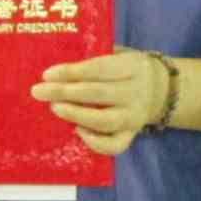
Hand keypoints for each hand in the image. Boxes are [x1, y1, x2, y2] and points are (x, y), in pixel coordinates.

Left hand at [36, 49, 177, 156]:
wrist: (161, 89)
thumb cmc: (126, 69)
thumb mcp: (119, 55)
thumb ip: (95, 59)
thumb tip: (58, 70)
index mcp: (133, 67)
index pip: (99, 68)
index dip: (72, 71)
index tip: (47, 74)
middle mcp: (136, 92)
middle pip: (98, 93)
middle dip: (65, 92)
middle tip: (38, 91)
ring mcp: (135, 117)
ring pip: (105, 121)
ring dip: (76, 115)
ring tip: (55, 108)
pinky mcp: (132, 135)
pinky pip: (115, 145)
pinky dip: (96, 142)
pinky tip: (78, 131)